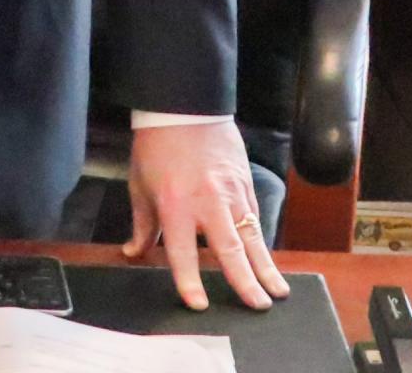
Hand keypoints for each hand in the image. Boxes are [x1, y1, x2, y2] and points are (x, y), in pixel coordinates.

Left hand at [122, 120, 289, 311]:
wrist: (184, 105)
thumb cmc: (156, 146)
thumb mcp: (141, 185)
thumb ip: (143, 224)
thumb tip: (133, 253)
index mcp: (175, 204)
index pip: (182, 252)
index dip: (189, 281)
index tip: (198, 304)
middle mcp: (207, 202)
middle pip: (229, 250)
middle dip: (245, 282)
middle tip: (258, 307)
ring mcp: (230, 192)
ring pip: (252, 236)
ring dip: (265, 266)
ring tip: (278, 292)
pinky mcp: (244, 183)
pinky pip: (254, 217)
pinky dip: (261, 239)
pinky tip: (267, 258)